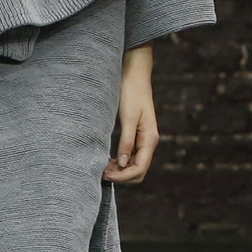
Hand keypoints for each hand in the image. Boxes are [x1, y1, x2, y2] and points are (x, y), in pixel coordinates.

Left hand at [105, 43, 158, 183]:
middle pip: (138, 171)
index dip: (123, 176)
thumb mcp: (128, 117)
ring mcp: (143, 140)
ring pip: (133, 165)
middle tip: (101, 172)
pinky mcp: (136, 136)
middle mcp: (149, 142)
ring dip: (119, 170)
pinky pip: (130, 156)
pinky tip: (106, 159)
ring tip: (101, 167)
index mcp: (150, 139)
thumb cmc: (131, 92)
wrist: (134, 75)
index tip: (105, 175)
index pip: (139, 168)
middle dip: (121, 176)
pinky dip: (119, 162)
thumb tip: (121, 164)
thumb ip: (126, 141)